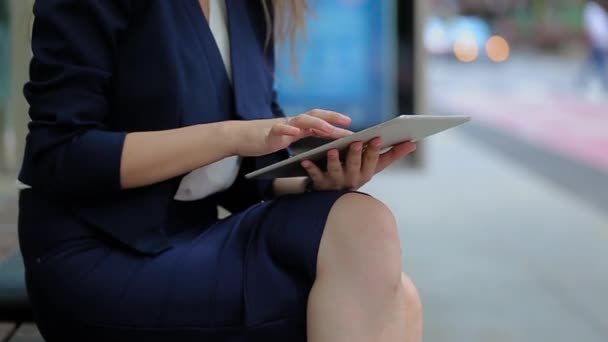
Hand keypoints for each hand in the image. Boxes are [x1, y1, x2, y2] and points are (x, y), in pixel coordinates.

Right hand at [234, 109, 352, 156]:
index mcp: (298, 126)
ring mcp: (281, 126)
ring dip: (316, 123)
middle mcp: (292, 123)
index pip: (320, 121)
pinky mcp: (268, 133)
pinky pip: (279, 129)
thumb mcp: (288, 139)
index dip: (336, 122)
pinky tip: (294, 133)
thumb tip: (322, 145)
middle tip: (348, 123)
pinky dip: (287, 129)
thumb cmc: (265, 140)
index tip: (351, 126)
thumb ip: (303, 138)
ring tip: (329, 129)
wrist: (241, 137)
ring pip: (301, 120)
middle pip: (315, 115)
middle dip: (332, 118)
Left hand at [301, 138, 416, 190]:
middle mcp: (353, 179)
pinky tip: (305, 160)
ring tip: (331, 150)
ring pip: (335, 171)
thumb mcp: (374, 166)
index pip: (374, 162)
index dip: (375, 151)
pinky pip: (314, 176)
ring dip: (334, 161)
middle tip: (356, 142)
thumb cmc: (357, 173)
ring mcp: (336, 182)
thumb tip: (414, 143)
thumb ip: (392, 154)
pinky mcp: (319, 184)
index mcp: (367, 172)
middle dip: (356, 154)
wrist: (332, 196)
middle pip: (355, 166)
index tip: (377, 138)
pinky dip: (310, 168)